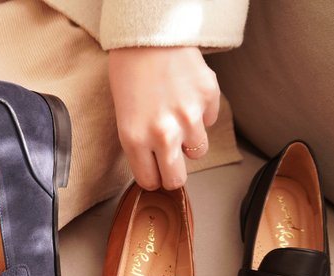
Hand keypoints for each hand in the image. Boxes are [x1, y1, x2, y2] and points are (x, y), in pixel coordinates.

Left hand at [109, 46, 219, 189]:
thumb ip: (140, 146)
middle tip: (170, 160)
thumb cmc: (130, 75)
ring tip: (176, 116)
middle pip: (177, 180)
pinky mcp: (209, 98)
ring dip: (189, 139)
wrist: (149, 36)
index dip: (153, 176)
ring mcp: (189, 116)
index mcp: (135, 140)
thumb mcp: (123, 117)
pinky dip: (201, 113)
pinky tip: (186, 95)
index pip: (151, 182)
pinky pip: (210, 121)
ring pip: (198, 151)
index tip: (154, 170)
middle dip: (173, 173)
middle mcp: (163, 134)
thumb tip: (157, 169)